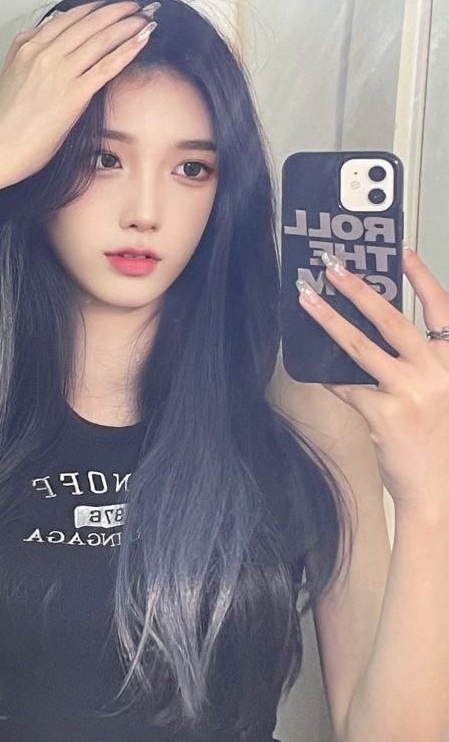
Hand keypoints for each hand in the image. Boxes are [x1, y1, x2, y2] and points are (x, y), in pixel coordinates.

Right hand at [0, 0, 154, 187]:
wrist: (1, 147)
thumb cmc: (5, 120)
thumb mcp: (8, 73)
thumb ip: (24, 49)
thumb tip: (44, 31)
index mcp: (29, 47)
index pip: (68, 19)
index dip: (93, 10)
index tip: (110, 6)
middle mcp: (46, 54)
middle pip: (89, 24)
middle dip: (117, 12)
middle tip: (136, 7)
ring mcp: (61, 73)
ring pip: (100, 40)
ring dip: (127, 26)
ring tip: (145, 19)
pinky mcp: (74, 95)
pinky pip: (106, 67)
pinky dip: (126, 50)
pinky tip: (141, 41)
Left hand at [296, 247, 448, 513]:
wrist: (436, 488)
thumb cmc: (436, 440)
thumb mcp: (440, 393)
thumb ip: (419, 363)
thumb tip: (372, 330)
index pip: (442, 310)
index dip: (422, 278)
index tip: (402, 252)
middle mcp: (435, 372)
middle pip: (392, 319)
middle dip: (359, 289)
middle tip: (334, 268)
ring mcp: (410, 392)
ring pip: (359, 346)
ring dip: (328, 320)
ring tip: (307, 301)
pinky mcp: (384, 413)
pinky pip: (346, 385)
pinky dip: (327, 375)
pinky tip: (312, 365)